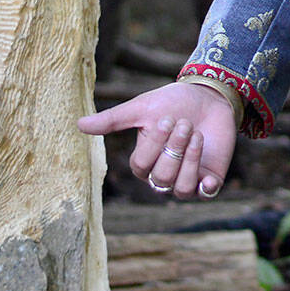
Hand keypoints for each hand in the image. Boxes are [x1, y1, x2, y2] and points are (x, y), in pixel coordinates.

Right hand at [78, 80, 237, 198]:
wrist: (208, 96)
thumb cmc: (172, 102)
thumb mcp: (142, 109)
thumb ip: (113, 120)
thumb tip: (79, 124)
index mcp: (144, 162)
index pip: (141, 166)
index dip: (155, 145)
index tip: (167, 119)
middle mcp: (163, 176)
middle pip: (162, 178)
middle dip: (174, 148)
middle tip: (184, 123)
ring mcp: (187, 180)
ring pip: (181, 189)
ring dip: (189, 160)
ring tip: (196, 134)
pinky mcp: (210, 179)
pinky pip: (206, 194)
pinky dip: (207, 186)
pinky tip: (207, 173)